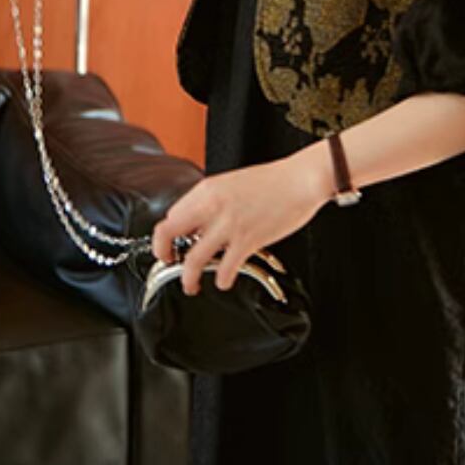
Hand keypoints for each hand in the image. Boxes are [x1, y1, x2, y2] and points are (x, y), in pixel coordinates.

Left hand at [150, 156, 328, 293]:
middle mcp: (212, 206)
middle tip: (168, 263)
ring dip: (188, 278)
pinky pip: (225, 268)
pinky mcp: (248, 240)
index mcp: (208, 189)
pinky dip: (222, 280)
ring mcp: (229, 224)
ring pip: (193, 259)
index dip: (167, 234)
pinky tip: (224, 280)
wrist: (301, 179)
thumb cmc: (275, 180)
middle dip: (163, 254)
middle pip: (168, 233)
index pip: (171, 215)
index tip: (171, 244)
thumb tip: (201, 223)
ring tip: (191, 285)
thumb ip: (214, 202)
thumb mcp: (233, 183)